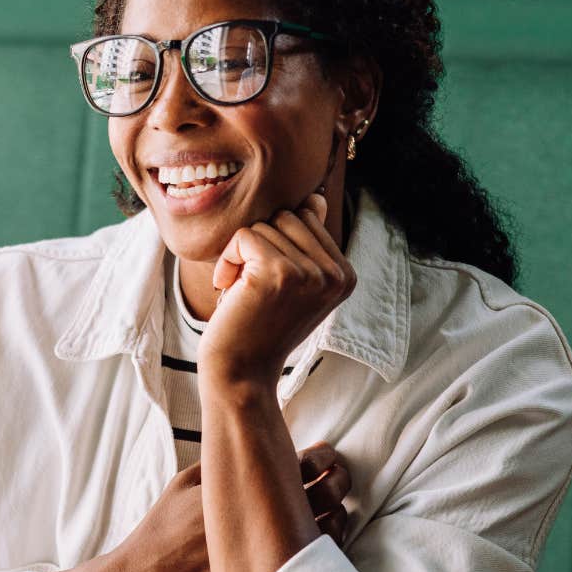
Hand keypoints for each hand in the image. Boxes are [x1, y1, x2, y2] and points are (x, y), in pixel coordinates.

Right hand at [40, 444, 350, 571]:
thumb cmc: (162, 529)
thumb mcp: (184, 484)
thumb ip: (216, 465)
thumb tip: (242, 447)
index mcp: (244, 488)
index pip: (299, 465)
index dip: (319, 457)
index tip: (326, 455)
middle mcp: (260, 520)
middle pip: (322, 495)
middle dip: (337, 482)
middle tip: (339, 477)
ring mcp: (270, 553)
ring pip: (327, 531)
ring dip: (339, 516)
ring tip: (337, 509)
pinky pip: (313, 562)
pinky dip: (325, 548)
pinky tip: (322, 539)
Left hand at [200, 192, 355, 386]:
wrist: (241, 373)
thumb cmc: (259, 327)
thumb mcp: (294, 284)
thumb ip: (307, 243)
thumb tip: (317, 197)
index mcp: (345, 275)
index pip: (306, 218)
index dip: (277, 245)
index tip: (271, 285)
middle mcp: (335, 273)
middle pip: (286, 216)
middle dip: (259, 246)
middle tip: (254, 289)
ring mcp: (310, 273)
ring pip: (264, 225)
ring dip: (241, 256)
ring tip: (244, 293)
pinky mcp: (278, 273)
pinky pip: (244, 236)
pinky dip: (227, 260)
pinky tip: (229, 291)